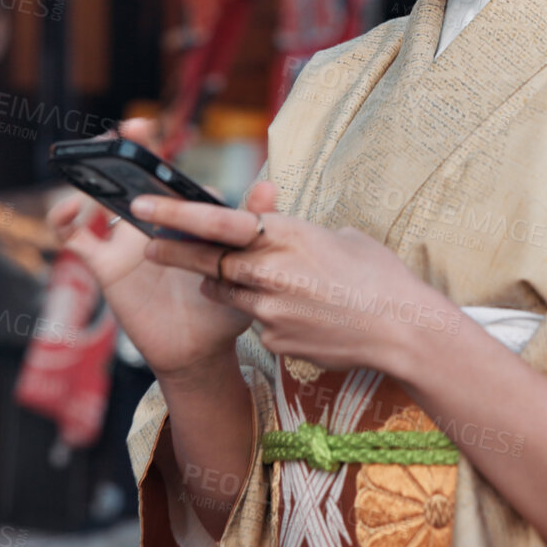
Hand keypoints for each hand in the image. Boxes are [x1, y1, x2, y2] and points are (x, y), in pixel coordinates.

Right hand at [46, 118, 253, 382]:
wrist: (203, 350)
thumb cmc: (226, 304)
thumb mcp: (246, 261)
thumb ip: (253, 221)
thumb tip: (270, 186)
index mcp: (182, 216)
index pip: (167, 174)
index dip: (153, 148)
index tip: (148, 125)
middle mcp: (152, 223)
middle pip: (129, 176)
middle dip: (122, 148)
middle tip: (123, 131)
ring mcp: (125, 242)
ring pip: (97, 199)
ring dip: (88, 177)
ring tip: (89, 166)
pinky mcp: (106, 266)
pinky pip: (74, 240)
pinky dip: (63, 221)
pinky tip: (69, 212)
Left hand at [130, 193, 463, 376]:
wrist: (401, 329)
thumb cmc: (379, 275)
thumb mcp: (339, 237)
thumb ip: (297, 232)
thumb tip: (274, 227)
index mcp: (286, 235)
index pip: (217, 222)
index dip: (176, 214)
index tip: (145, 207)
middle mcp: (269, 271)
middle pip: (206, 261)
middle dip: (175, 252)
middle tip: (150, 244)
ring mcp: (267, 309)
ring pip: (227, 292)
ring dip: (229, 284)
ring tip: (260, 281)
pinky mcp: (272, 339)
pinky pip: (257, 322)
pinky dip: (268, 315)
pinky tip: (303, 314)